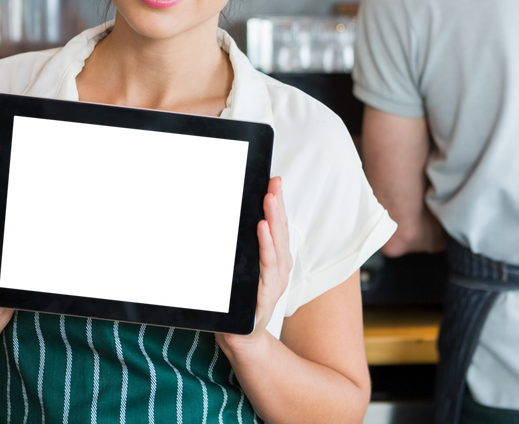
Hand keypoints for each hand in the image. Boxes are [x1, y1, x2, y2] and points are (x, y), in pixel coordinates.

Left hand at [217, 176, 290, 352]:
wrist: (240, 337)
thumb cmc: (240, 303)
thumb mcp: (242, 271)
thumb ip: (245, 250)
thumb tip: (238, 224)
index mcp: (276, 260)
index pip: (278, 226)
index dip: (278, 203)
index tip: (274, 180)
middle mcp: (280, 268)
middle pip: (280, 230)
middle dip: (277, 204)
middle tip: (274, 182)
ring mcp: (276, 281)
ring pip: (276, 243)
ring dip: (273, 218)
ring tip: (270, 198)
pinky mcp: (267, 293)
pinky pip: (267, 265)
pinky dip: (266, 245)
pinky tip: (262, 229)